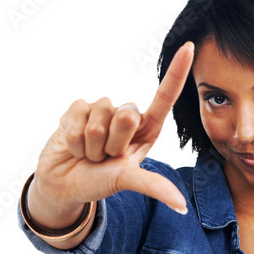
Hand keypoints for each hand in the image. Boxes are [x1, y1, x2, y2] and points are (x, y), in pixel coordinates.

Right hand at [32, 41, 194, 213]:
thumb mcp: (129, 182)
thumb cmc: (101, 181)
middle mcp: (127, 115)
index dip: (176, 73)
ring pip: (99, 122)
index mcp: (146, 129)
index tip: (189, 46)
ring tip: (91, 154)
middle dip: (113, 144)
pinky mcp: (77, 108)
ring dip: (92, 147)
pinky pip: (77, 120)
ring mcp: (102, 110)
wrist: (65, 184)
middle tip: (106, 157)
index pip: (164, 97)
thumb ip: (154, 187)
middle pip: (127, 116)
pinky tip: (74, 145)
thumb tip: (181, 206)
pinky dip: (75, 141)